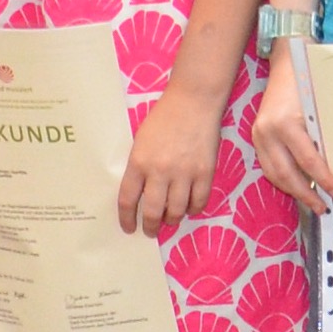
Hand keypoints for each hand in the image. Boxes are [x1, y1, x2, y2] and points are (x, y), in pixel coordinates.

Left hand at [120, 86, 219, 236]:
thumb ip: (138, 165)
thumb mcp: (141, 140)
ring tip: (170, 219)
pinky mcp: (205, 172)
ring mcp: (184, 173)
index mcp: (139, 162)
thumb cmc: (164, 117)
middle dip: (151, 226)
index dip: (127, 218)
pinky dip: (194, 209)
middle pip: (153, 211)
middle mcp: (160, 171)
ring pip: (177, 211)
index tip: (129, 228)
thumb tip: (140, 193)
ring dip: (172, 220)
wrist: (194, 101)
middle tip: (151, 230)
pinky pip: (199, 202)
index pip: (128, 200)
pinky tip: (189, 207)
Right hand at [251, 50, 332, 209]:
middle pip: (286, 174)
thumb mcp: (320, 106)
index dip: (322, 179)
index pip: (307, 160)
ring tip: (312, 201)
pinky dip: (283, 178)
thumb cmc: (308, 81)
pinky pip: (268, 165)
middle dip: (305, 194)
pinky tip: (298, 185)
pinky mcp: (256, 136)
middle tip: (324, 207)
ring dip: (293, 191)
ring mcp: (258, 135)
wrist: (286, 62)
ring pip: (274, 174)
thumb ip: (325, 134)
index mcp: (286, 123)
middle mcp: (268, 132)